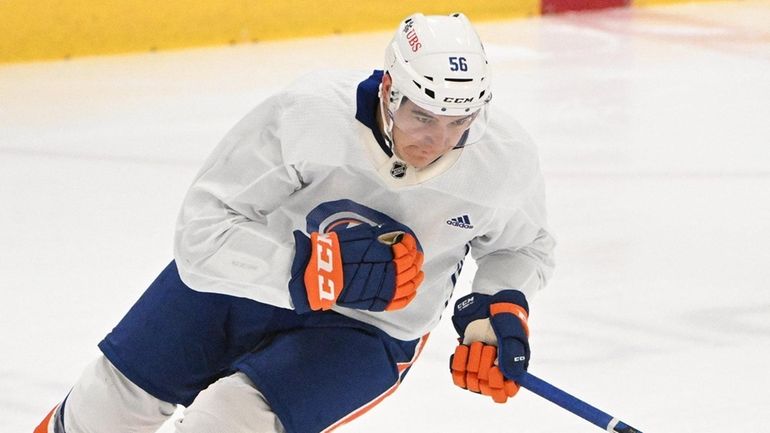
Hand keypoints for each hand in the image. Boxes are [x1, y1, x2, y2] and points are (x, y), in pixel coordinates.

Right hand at [289, 223, 423, 312]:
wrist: (320, 274)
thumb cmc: (336, 251)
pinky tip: (413, 289)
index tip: (408, 241)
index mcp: (383, 253)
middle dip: (416, 259)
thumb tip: (395, 235)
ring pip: (409, 284)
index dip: (409, 244)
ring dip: (416, 276)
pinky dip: (409, 294)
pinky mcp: (378, 302)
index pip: (405, 250)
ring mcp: (384, 289)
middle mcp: (387, 271)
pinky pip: (400, 301)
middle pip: (410, 266)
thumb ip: (379, 236)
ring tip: (418, 271)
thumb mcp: (359, 235)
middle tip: (416, 255)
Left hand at [449, 291, 529, 402]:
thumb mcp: (511, 336)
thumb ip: (511, 356)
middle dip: (484, 364)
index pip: (504, 394)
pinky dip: (459, 360)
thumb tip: (509, 376)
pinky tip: (464, 346)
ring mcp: (479, 371)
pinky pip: (457, 374)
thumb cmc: (505, 321)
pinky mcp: (465, 365)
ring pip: (470, 381)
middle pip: (484, 387)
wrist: (488, 309)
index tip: (493, 370)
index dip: (497, 385)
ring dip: (472, 360)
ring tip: (479, 344)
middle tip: (489, 346)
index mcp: (512, 372)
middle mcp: (495, 375)